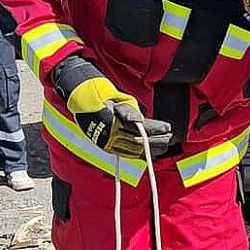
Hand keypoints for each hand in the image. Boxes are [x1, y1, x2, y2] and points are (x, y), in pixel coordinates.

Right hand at [54, 56, 173, 158]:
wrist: (79, 99)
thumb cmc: (100, 94)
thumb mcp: (116, 98)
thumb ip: (129, 109)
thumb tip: (140, 119)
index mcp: (112, 120)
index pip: (139, 127)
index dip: (155, 128)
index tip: (168, 127)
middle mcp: (109, 133)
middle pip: (138, 141)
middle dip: (157, 141)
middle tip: (170, 138)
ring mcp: (107, 141)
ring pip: (132, 150)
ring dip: (150, 150)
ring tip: (164, 146)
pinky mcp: (105, 146)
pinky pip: (125, 154)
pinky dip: (139, 155)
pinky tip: (149, 153)